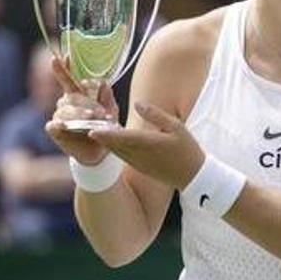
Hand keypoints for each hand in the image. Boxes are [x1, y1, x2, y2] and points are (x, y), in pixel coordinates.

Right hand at [44, 58, 118, 164]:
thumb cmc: (105, 127)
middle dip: (87, 103)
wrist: (101, 151)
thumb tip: (104, 82)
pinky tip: (63, 125)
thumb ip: (107, 97)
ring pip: (65, 110)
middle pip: (72, 96)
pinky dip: (58, 124)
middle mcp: (65, 103)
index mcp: (77, 95)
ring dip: (79, 114)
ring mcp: (59, 116)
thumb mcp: (111, 111)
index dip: (64, 67)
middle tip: (100, 113)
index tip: (62, 56)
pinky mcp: (55, 130)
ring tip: (92, 119)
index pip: (68, 79)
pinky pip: (53, 125)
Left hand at [88, 102, 204, 189]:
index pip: (121, 137)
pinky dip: (114, 149)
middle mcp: (140, 155)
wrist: (193, 177)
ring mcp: (139, 163)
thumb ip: (155, 114)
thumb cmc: (187, 149)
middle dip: (100, 136)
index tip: (90, 128)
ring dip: (106, 143)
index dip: (104, 133)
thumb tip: (137, 103)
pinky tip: (111, 141)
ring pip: (116, 152)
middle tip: (87, 124)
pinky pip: (123, 157)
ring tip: (95, 130)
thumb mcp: (176, 126)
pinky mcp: (140, 168)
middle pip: (114, 145)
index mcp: (148, 143)